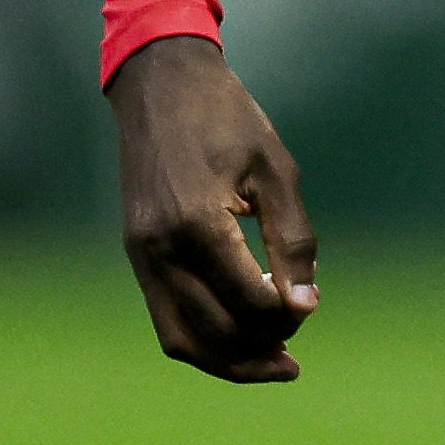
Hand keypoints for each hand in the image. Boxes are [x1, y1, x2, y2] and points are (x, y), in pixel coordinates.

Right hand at [108, 34, 318, 382]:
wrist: (160, 81)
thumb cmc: (227, 117)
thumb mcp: (276, 171)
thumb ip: (293, 241)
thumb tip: (305, 307)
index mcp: (199, 222)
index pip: (249, 302)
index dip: (287, 316)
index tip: (308, 306)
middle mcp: (161, 247)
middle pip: (216, 331)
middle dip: (261, 347)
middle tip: (295, 344)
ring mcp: (141, 254)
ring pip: (182, 338)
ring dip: (227, 360)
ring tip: (270, 363)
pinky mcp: (136, 253)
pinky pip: (164, 317)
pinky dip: (200, 339)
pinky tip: (234, 339)